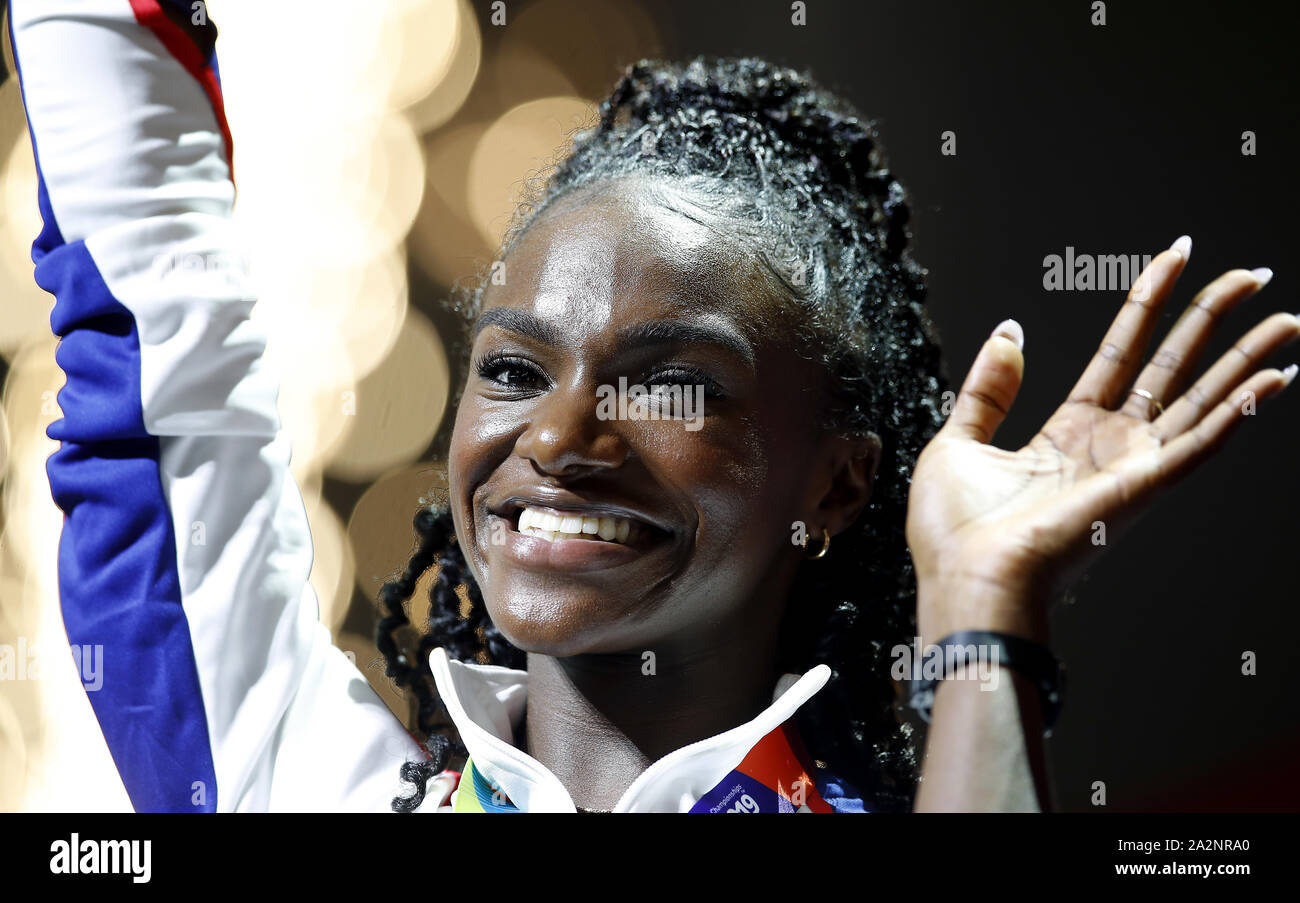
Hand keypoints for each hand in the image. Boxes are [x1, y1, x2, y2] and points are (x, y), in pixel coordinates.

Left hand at [906, 237, 1298, 642]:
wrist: (966, 579)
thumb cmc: (955, 532)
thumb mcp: (958, 441)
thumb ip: (988, 388)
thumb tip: (1010, 332)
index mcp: (1067, 434)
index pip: (1119, 353)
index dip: (1148, 304)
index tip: (1174, 256)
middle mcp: (1110, 446)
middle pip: (1172, 366)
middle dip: (1211, 317)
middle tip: (1251, 273)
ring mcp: (1132, 465)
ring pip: (1203, 397)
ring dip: (1248, 356)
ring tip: (1286, 317)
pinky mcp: (1146, 485)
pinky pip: (1204, 440)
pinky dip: (1242, 409)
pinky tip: (1278, 377)